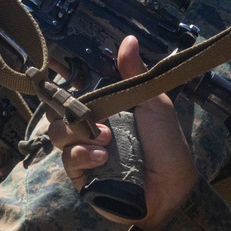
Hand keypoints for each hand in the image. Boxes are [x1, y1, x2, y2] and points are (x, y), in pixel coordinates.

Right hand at [48, 36, 198, 230]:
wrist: (173, 191)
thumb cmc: (168, 147)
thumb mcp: (155, 105)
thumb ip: (135, 74)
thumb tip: (128, 39)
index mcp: (106, 111)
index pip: (74, 95)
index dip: (65, 88)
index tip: (59, 76)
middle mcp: (91, 131)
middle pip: (58, 114)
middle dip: (68, 111)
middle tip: (91, 116)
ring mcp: (84, 155)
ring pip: (58, 136)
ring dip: (77, 134)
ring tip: (105, 139)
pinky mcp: (81, 178)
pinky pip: (68, 162)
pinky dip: (82, 156)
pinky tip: (102, 158)